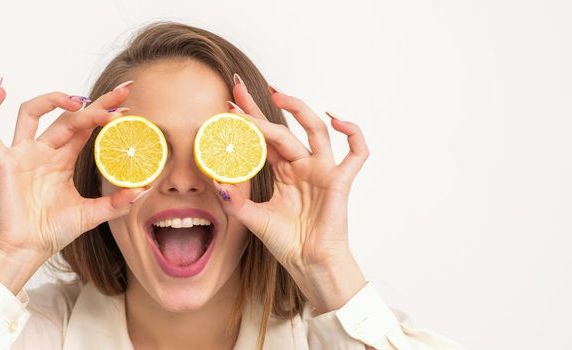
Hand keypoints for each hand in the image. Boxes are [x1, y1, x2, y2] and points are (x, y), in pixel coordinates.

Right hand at [0, 79, 142, 292]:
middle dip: (94, 103)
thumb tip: (143, 189)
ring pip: (30, 112)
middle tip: (122, 93)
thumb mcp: (92, 215)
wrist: (27, 250)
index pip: (85, 127)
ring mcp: (22, 154)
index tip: (127, 104)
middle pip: (67, 116)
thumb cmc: (52, 231)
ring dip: (52, 100)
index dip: (104, 113)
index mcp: (63, 159)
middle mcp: (43, 151)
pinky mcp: (3, 164)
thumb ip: (117, 203)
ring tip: (79, 100)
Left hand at [214, 78, 369, 312]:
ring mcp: (323, 170)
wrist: (309, 263)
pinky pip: (356, 152)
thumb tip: (215, 182)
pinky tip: (336, 119)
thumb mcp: (253, 218)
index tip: (227, 104)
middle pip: (283, 127)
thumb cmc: (288, 242)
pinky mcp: (340, 180)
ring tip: (278, 95)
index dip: (248, 120)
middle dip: (261, 108)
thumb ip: (235, 201)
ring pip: (315, 130)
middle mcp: (303, 165)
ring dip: (299, 109)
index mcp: (283, 171)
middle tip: (238, 91)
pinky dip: (352, 132)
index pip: (263, 137)